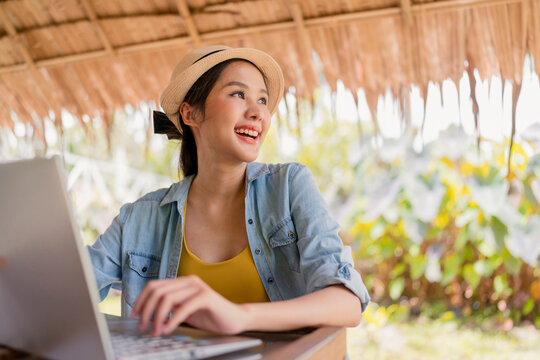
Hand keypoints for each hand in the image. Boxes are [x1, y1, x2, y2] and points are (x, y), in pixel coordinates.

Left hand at [130, 275, 249, 335]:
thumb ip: (169, 307)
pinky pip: (183, 307)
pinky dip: (172, 320)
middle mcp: (189, 280)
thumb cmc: (209, 316)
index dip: (141, 300)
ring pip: (167, 298)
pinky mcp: (206, 297)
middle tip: (142, 327)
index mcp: (181, 282)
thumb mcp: (184, 310)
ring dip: (157, 317)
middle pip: (157, 291)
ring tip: (155, 332)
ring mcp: (198, 287)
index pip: (153, 286)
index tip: (133, 316)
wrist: (235, 319)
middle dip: (146, 310)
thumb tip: (146, 314)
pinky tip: (168, 330)